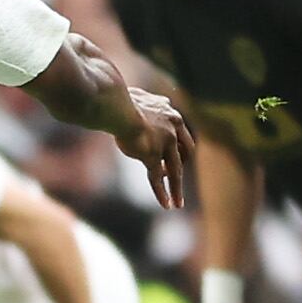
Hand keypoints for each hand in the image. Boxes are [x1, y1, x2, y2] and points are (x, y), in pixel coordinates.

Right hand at [114, 87, 194, 208]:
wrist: (115, 105)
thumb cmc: (119, 99)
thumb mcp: (138, 97)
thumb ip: (147, 101)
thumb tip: (147, 98)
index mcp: (170, 113)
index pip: (180, 133)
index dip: (178, 146)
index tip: (172, 153)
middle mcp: (173, 128)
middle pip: (185, 151)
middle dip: (182, 164)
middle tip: (175, 176)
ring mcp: (164, 143)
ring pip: (175, 170)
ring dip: (177, 188)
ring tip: (178, 203)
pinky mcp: (152, 155)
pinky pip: (158, 178)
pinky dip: (163, 192)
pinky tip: (166, 205)